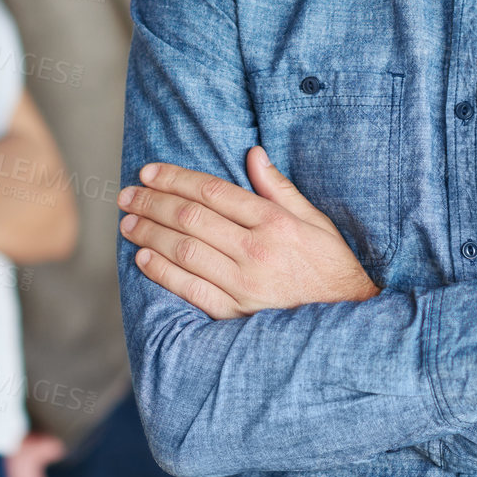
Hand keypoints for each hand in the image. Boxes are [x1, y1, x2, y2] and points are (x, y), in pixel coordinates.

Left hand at [118, 148, 381, 318]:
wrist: (348, 322)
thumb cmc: (331, 267)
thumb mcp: (316, 221)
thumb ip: (280, 189)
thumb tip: (253, 154)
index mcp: (275, 222)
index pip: (213, 191)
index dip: (175, 178)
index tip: (149, 171)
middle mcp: (256, 250)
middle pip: (190, 217)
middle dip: (152, 202)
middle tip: (127, 195)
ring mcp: (243, 284)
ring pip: (183, 250)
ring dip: (149, 233)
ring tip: (127, 222)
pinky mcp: (235, 313)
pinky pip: (189, 289)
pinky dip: (161, 272)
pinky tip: (142, 258)